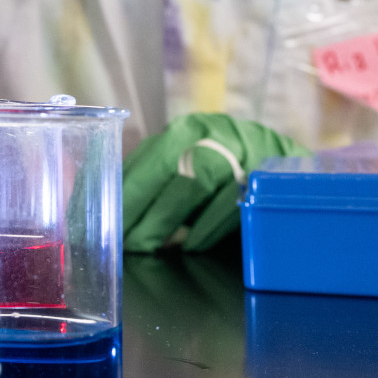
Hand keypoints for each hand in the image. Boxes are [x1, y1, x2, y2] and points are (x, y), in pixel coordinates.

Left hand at [122, 113, 307, 252]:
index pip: (147, 162)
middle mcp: (210, 137)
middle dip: (141, 212)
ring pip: (196, 186)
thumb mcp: (185, 157)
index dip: (124, 193)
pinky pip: (228, 206)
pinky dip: (205, 229)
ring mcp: (238, 155)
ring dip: (167, 222)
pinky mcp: (259, 178)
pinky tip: (189, 244)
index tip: (101, 217)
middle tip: (120, 242)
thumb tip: (110, 205)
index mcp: (184, 132)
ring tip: (145, 246)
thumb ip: (151, 175)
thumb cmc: (218, 159)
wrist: (276, 156)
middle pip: (170, 174)